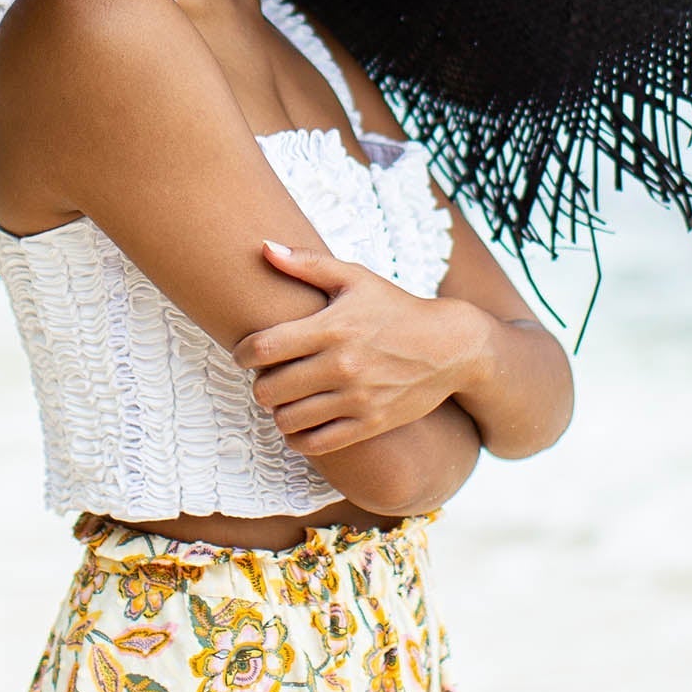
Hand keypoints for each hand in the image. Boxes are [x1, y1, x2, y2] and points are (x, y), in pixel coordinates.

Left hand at [231, 241, 488, 455]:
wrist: (450, 347)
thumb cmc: (395, 307)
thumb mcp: (355, 277)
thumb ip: (307, 263)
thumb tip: (263, 247)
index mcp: (331, 327)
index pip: (263, 348)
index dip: (242, 353)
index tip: (243, 353)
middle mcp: (341, 366)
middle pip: (269, 389)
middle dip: (259, 384)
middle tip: (267, 376)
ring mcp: (356, 398)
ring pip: (288, 420)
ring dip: (278, 411)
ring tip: (285, 398)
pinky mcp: (370, 423)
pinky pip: (316, 444)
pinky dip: (299, 437)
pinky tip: (301, 422)